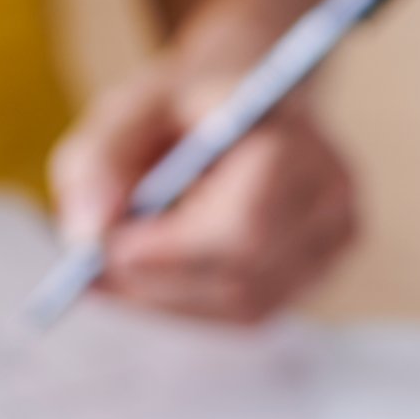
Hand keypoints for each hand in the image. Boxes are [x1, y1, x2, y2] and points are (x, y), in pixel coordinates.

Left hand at [49, 59, 358, 323]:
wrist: (243, 104)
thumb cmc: (183, 107)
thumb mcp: (128, 110)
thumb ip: (99, 162)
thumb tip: (86, 235)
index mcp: (294, 137)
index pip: (243, 226)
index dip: (171, 251)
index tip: (105, 252)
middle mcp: (331, 193)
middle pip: (242, 277)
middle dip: (160, 281)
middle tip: (93, 272)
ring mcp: (333, 241)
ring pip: (241, 304)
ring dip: (168, 296)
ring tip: (113, 269)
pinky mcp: (316, 274)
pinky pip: (247, 314)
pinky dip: (189, 302)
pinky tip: (152, 276)